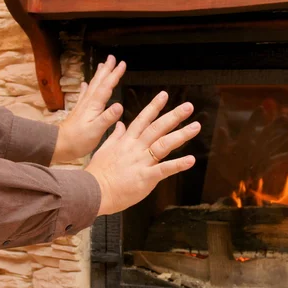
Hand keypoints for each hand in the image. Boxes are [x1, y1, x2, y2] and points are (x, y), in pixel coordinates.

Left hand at [52, 55, 125, 163]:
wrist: (59, 145)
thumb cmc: (78, 140)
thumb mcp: (96, 131)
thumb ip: (107, 118)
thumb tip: (120, 105)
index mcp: (94, 106)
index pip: (106, 87)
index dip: (115, 75)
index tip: (122, 64)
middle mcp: (88, 102)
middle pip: (99, 82)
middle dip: (107, 70)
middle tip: (113, 58)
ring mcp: (83, 106)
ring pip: (93, 86)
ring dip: (99, 75)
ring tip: (102, 65)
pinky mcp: (79, 111)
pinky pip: (84, 95)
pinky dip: (86, 88)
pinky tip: (86, 84)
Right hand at [85, 92, 200, 215]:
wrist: (92, 192)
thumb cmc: (98, 174)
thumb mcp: (104, 149)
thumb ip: (116, 136)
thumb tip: (121, 124)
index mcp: (127, 141)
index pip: (142, 119)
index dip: (154, 106)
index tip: (164, 95)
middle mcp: (136, 148)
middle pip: (157, 128)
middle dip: (174, 116)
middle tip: (188, 107)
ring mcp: (141, 162)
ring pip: (164, 144)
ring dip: (181, 135)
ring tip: (195, 126)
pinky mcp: (146, 177)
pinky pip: (164, 169)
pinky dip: (178, 164)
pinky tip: (190, 160)